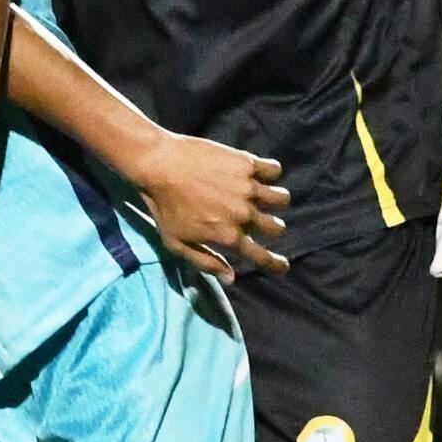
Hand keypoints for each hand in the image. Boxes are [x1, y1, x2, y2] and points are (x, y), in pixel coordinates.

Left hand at [134, 131, 290, 279]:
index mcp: (228, 236)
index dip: (276, 265)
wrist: (159, 164)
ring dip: (276, 201)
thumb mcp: (177, 243)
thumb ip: (206, 262)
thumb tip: (231, 279)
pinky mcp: (246, 163)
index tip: (283, 266)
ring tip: (264, 197)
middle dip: (272, 229)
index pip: (262, 257)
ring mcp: (247, 187)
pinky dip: (270, 172)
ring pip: (281, 199)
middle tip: (263, 222)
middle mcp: (243, 214)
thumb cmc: (164, 206)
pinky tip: (259, 173)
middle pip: (277, 228)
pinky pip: (274, 170)